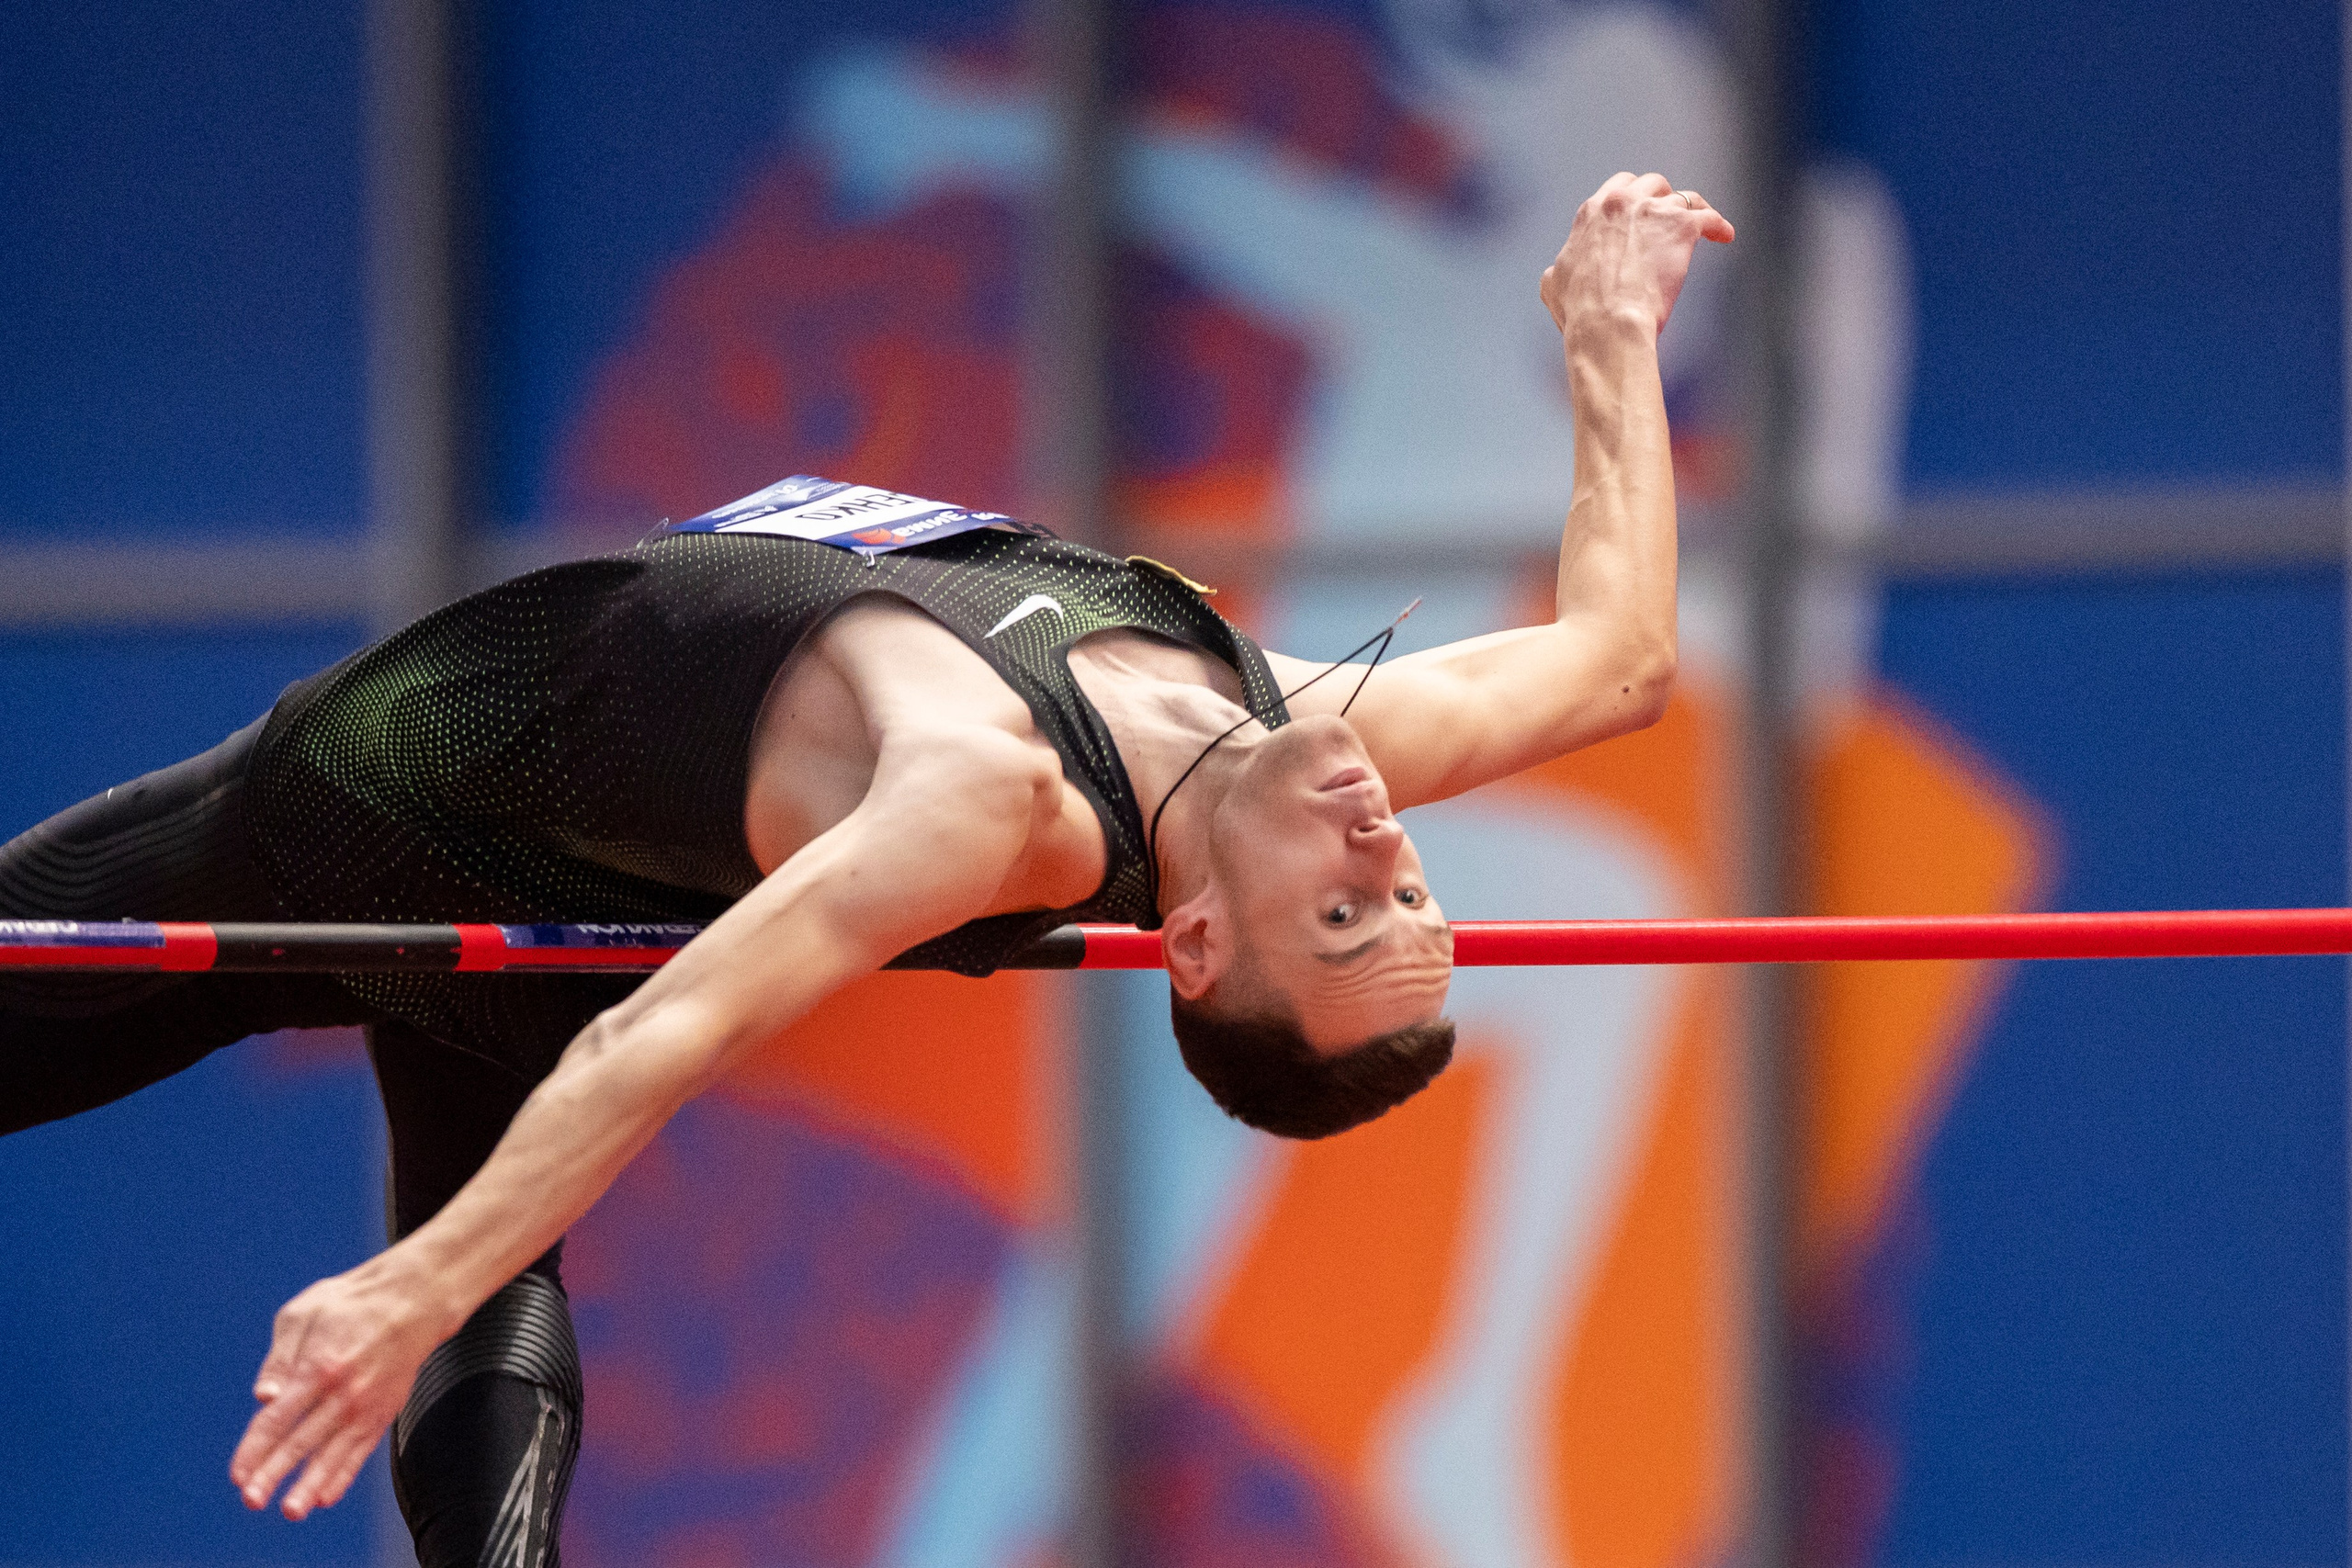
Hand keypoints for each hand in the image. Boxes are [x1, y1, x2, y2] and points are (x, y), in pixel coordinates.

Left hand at [228, 1261, 453, 1519]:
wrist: (414, 1298)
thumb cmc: (352, 1302)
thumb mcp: (303, 1313)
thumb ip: (279, 1358)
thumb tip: (263, 1397)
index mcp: (318, 1365)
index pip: (278, 1417)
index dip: (255, 1448)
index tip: (238, 1474)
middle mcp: (343, 1391)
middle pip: (302, 1441)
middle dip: (274, 1474)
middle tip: (252, 1500)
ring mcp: (366, 1404)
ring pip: (334, 1453)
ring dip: (310, 1484)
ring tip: (291, 1510)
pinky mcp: (383, 1411)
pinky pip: (361, 1450)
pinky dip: (344, 1473)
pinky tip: (326, 1495)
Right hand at [1539, 172, 1734, 340]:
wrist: (1607, 322)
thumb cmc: (1580, 310)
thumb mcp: (1553, 283)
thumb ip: (1560, 266)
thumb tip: (1558, 270)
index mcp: (1593, 211)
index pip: (1617, 189)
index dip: (1631, 200)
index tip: (1638, 213)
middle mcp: (1623, 201)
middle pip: (1651, 183)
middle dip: (1661, 197)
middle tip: (1668, 216)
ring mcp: (1654, 211)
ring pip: (1683, 196)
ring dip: (1692, 207)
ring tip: (1701, 222)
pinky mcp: (1682, 227)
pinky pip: (1709, 218)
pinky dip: (1718, 225)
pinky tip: (1724, 236)